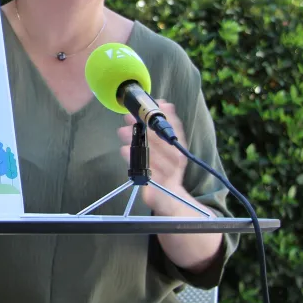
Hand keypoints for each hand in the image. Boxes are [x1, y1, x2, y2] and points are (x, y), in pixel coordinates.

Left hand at [117, 100, 193, 215]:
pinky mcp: (156, 187)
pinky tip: (123, 149)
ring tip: (122, 131)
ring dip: (136, 141)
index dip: (168, 117)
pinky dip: (133, 159)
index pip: (176, 131)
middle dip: (144, 127)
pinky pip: (143, 171)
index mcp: (179, 152)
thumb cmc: (166, 171)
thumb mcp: (168, 151)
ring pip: (151, 155)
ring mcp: (167, 175)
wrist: (170, 199)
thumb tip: (165, 103)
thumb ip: (164, 129)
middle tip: (129, 116)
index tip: (158, 104)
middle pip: (161, 142)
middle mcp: (176, 163)